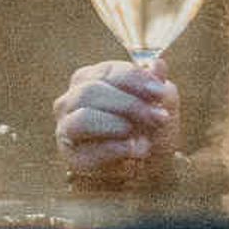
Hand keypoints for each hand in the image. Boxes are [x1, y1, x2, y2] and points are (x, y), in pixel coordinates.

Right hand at [55, 58, 179, 180]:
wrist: (149, 164)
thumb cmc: (150, 126)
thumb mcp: (161, 104)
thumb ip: (158, 85)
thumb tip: (159, 64)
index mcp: (91, 77)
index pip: (109, 72)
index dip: (136, 80)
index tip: (160, 93)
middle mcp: (72, 99)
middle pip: (92, 91)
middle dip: (129, 105)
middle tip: (158, 118)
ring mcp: (67, 127)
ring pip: (84, 119)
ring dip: (118, 126)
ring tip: (142, 137)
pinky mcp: (72, 156)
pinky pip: (89, 151)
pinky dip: (117, 150)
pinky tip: (134, 151)